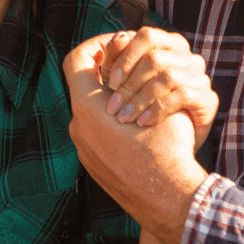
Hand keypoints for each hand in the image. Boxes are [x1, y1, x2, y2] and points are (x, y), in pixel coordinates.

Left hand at [64, 34, 208, 243]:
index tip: (117, 45)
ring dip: (110, 101)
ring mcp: (82, 148)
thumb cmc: (167, 147)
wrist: (167, 198)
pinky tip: (137, 127)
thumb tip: (120, 45)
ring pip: (90, 110)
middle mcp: (77, 126)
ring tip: (139, 103)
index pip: (76, 59)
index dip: (96, 44)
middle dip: (108, 76)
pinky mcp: (91, 165)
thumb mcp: (157, 98)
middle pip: (84, 86)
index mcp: (87, 107)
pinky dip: (110, 123)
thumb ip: (133, 71)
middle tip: (134, 74)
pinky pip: (95, 133)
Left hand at [96, 28, 217, 148]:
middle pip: (155, 57)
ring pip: (167, 76)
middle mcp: (187, 57)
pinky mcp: (207, 98)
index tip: (111, 82)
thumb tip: (119, 37)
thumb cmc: (144, 104)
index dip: (126, 57)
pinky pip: (182, 95)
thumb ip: (119, 59)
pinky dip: (158, 109)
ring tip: (124, 117)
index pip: (147, 36)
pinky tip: (142, 122)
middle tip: (113, 105)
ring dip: (140, 99)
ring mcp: (199, 76)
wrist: (171, 142)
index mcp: (169, 45)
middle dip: (130, 83)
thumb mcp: (126, 81)